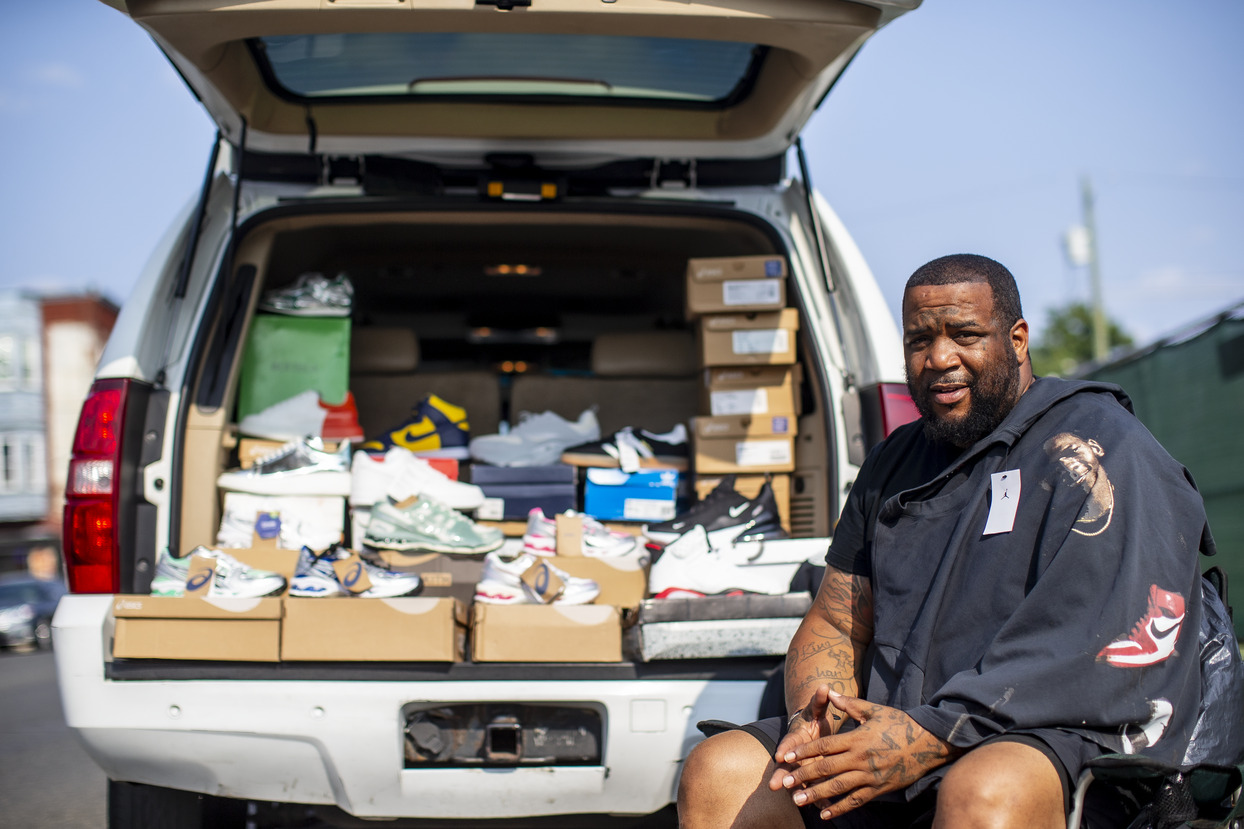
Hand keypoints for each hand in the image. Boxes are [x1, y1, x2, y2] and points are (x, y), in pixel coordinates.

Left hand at [768, 689, 957, 820]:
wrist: (928, 743)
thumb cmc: (899, 723)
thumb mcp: (873, 710)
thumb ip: (849, 703)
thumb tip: (828, 692)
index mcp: (857, 738)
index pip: (824, 746)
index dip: (804, 752)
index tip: (787, 757)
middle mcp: (861, 758)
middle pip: (826, 768)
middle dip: (803, 776)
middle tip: (784, 782)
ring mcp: (870, 776)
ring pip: (838, 787)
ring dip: (816, 794)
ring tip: (798, 800)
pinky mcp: (879, 789)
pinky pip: (856, 801)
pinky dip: (840, 808)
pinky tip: (825, 814)